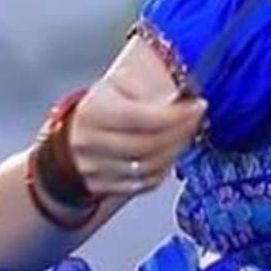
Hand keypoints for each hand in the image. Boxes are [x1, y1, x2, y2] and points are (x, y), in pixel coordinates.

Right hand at [68, 68, 206, 197]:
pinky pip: (144, 184)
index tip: (197, 105)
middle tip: (196, 119)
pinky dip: (165, 169)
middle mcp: (90, 142)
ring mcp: (94, 168)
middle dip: (181, 132)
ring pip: (148, 168)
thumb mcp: (115, 86)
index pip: (141, 117)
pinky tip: (173, 152)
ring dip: (176, 151)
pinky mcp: (103, 186)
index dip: (175, 115)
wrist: (72, 137)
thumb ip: (144, 85)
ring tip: (187, 134)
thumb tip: (182, 85)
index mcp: (94, 111)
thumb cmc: (101, 107)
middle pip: (148, 145)